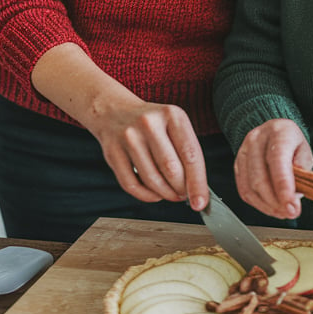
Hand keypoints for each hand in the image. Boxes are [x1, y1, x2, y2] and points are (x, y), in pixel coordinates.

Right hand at [30, 44, 208, 208]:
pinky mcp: (112, 152)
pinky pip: (131, 185)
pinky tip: (154, 193)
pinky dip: (146, 195)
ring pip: (151, 180)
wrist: (114, 111)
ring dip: (165, 194)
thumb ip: (186, 152)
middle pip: (171, 169)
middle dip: (181, 190)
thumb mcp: (174, 124)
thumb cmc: (153, 123)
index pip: (190, 155)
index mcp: (172, 114)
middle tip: (185, 196)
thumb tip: (198, 190)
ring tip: (171, 194)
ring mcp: (128, 137)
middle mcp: (149, 123)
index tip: (201, 203)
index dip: (197, 183)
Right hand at [234, 120, 312, 219]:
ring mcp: (244, 151)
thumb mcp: (305, 151)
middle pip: (260, 177)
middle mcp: (257, 139)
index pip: (277, 160)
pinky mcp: (237, 164)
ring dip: (266, 206)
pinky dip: (257, 204)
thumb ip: (303, 169)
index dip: (284, 187)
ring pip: (250, 187)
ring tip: (282, 212)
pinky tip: (270, 207)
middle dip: (275, 202)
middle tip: (290, 213)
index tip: (292, 206)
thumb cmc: (291, 143)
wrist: (274, 131)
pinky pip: (243, 190)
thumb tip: (295, 192)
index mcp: (278, 132)